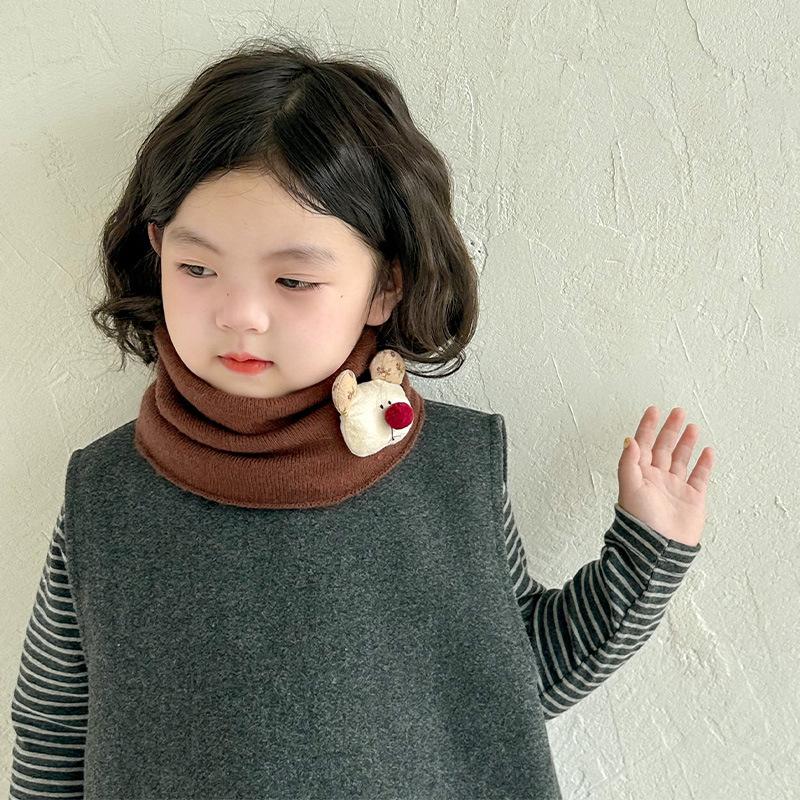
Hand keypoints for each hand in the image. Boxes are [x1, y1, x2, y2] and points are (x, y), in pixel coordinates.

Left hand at [617, 406, 713, 546]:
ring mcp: (675, 487)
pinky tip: (707, 450)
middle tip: (677, 411)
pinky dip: (703, 463)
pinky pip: (699, 477)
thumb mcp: (629, 487)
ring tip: (691, 426)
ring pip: (681, 459)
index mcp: (640, 474)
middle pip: (663, 448)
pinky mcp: (692, 498)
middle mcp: (657, 478)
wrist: (659, 548)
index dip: (647, 427)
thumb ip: (628, 463)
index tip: (654, 410)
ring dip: (685, 443)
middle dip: (669, 430)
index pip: (643, 445)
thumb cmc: (640, 520)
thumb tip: (628, 440)